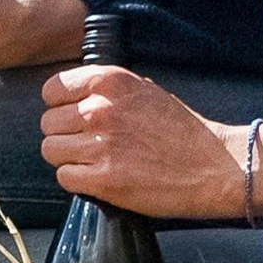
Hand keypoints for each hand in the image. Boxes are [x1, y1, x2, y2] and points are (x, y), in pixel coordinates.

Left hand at [39, 65, 259, 221]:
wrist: (213, 166)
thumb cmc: (182, 129)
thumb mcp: (145, 90)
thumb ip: (108, 90)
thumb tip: (74, 95)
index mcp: (109, 82)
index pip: (52, 90)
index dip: (59, 106)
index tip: (72, 116)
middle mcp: (100, 110)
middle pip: (49, 123)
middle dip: (64, 134)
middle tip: (87, 144)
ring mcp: (100, 145)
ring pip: (51, 150)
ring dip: (68, 158)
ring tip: (92, 161)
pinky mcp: (104, 180)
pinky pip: (64, 177)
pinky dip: (77, 180)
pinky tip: (98, 177)